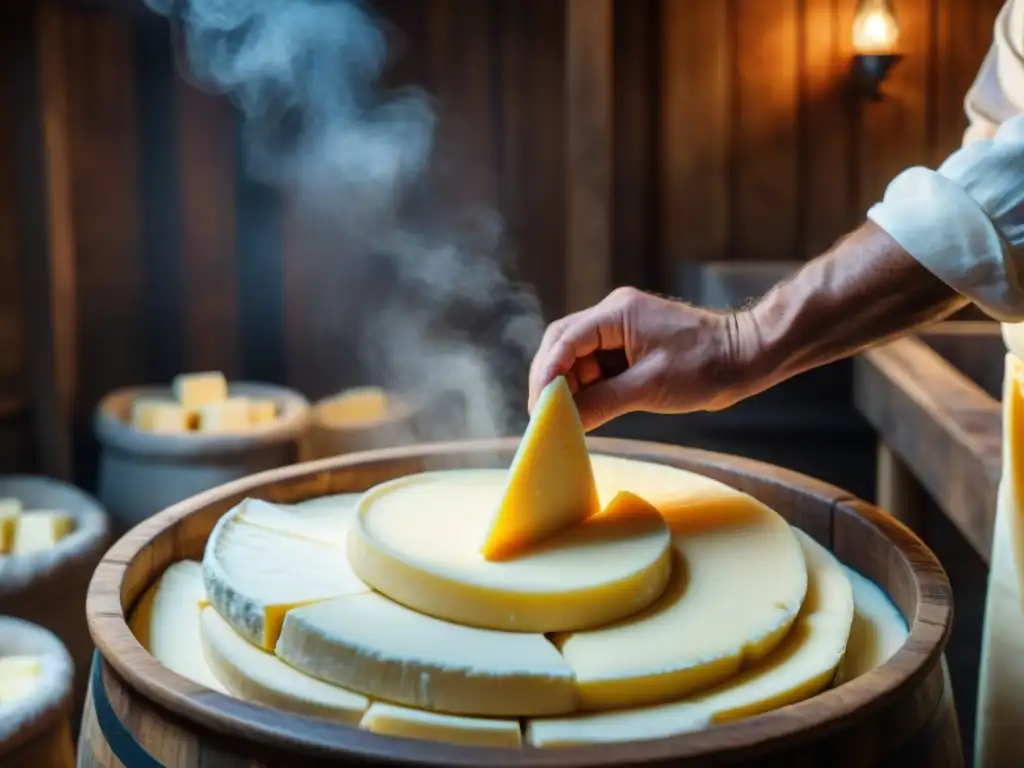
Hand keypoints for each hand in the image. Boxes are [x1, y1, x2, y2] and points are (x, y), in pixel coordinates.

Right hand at [528, 287, 753, 430]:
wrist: (747, 357)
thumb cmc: (706, 366)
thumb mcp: (650, 388)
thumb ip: (602, 403)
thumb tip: (566, 421)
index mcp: (618, 313)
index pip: (566, 340)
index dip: (547, 374)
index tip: (538, 406)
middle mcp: (614, 314)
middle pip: (563, 344)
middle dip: (550, 379)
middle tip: (542, 415)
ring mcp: (621, 329)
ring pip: (576, 356)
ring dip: (568, 386)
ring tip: (563, 417)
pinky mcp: (629, 345)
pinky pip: (596, 365)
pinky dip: (587, 388)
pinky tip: (584, 410)